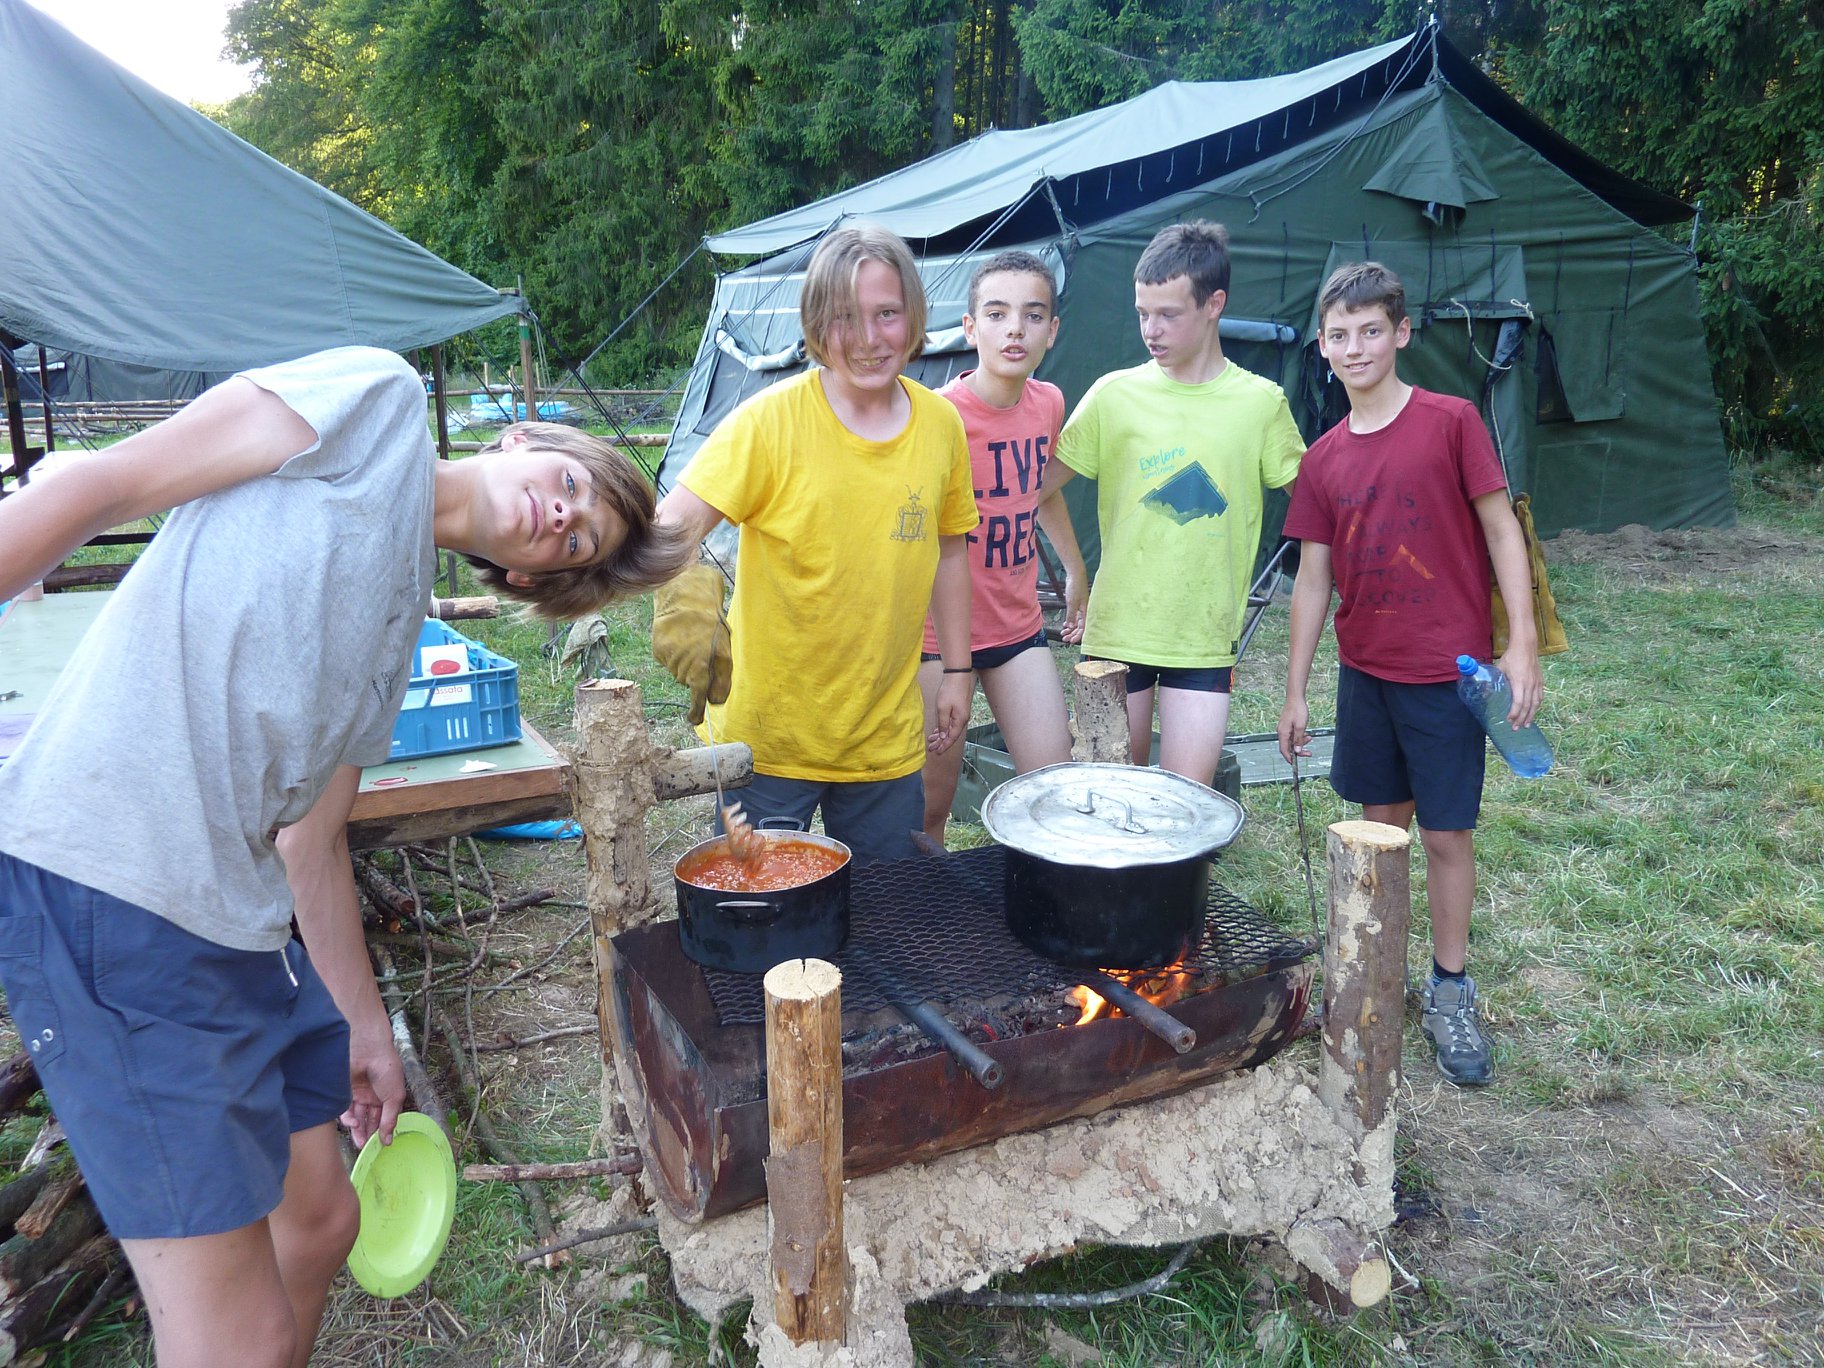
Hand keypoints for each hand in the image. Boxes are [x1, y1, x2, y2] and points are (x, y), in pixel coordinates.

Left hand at [341, 1028, 406, 1149]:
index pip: (383, 1117)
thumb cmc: (387, 1069)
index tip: (381, 1144)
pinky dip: (348, 1119)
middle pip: (368, 1119)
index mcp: (386, 1095)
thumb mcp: (395, 1097)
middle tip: (366, 1148)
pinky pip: (344, 1110)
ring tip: (360, 1142)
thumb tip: (388, 1140)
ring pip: (355, 1117)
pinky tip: (354, 1123)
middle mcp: (370, 1096)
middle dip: (367, 1134)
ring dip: (357, 1130)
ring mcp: (356, 1094)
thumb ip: (390, 1119)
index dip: (382, 1130)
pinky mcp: (342, 1093)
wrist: (368, 1051)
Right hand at [651, 565, 732, 723]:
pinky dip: (675, 655)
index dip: (696, 710)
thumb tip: (716, 702)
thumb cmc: (710, 624)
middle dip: (697, 674)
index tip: (694, 721)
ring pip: (678, 672)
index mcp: (701, 668)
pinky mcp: (657, 650)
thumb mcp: (725, 651)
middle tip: (704, 653)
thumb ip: (722, 679)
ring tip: (692, 641)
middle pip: (689, 683)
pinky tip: (680, 639)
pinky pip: (668, 661)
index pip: (698, 697)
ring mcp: (668, 659)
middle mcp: (681, 667)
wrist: (685, 597)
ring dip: (686, 663)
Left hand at [927, 672, 971, 753]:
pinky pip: (950, 723)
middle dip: (941, 743)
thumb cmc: (950, 691)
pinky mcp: (958, 710)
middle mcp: (962, 720)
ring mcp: (960, 715)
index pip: (951, 738)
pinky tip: (937, 731)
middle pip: (951, 735)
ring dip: (941, 736)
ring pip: (950, 730)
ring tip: (931, 740)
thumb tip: (944, 737)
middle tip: (931, 748)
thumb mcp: (943, 709)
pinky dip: (943, 728)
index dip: (944, 746)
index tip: (936, 752)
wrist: (957, 676)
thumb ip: (943, 724)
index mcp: (960, 721)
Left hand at [1060, 572, 1087, 644]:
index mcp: (1086, 611)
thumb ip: (1072, 615)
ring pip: (1077, 622)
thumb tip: (1071, 626)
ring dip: (1070, 628)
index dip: (1078, 635)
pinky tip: (1065, 625)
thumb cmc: (1076, 586)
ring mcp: (1081, 608)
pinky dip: (1070, 621)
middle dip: (1073, 633)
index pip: (1084, 628)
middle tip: (1065, 638)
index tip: (1071, 641)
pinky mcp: (1077, 604)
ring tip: (1063, 633)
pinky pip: (1074, 616)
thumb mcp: (1072, 603)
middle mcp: (1085, 611)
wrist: (1075, 574)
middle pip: (1080, 626)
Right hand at [1277, 697, 1308, 765]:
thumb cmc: (1298, 710)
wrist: (1295, 697)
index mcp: (1283, 733)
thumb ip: (1298, 739)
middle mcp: (1281, 732)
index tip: (1295, 764)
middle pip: (1288, 746)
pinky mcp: (1287, 725)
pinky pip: (1292, 735)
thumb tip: (1297, 751)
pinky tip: (1306, 734)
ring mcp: (1283, 728)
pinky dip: (1299, 736)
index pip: (1284, 750)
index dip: (1289, 758)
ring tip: (1310, 738)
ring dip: (1300, 742)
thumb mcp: (1300, 726)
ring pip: (1291, 740)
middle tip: (1309, 753)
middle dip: (1298, 750)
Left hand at [1496, 647, 1542, 727]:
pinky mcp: (1540, 682)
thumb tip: (1483, 692)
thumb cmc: (1511, 657)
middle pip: (1527, 706)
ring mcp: (1537, 684)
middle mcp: (1530, 685)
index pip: (1518, 702)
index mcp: (1519, 682)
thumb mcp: (1499, 668)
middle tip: (1515, 728)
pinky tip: (1533, 711)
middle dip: (1521, 719)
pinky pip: (1540, 697)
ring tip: (1526, 725)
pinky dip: (1537, 707)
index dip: (1514, 713)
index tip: (1508, 719)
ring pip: (1535, 704)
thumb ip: (1493, 680)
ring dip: (1531, 716)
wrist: (1526, 646)